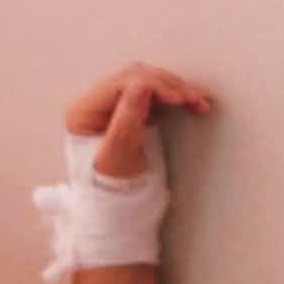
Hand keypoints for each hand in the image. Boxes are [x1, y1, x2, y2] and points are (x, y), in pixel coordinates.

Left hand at [59, 63, 212, 177]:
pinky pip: (154, 95)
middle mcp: (95, 103)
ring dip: (176, 89)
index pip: (121, 84)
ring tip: (200, 101)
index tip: (179, 97)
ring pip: (148, 84)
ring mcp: (112, 105)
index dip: (153, 85)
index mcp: (83, 111)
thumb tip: (140, 85)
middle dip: (169, 86)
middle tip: (194, 99)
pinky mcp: (129, 110)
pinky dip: (175, 97)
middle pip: (136, 79)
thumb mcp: (119, 154)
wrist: (115, 205)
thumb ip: (127, 118)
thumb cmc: (111, 186)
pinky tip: (193, 102)